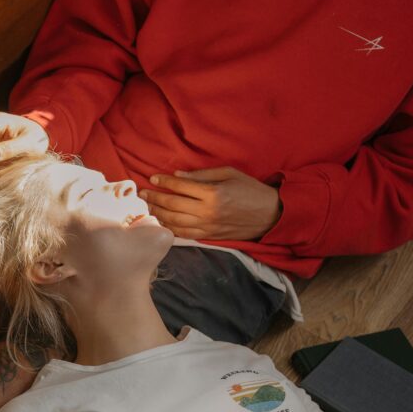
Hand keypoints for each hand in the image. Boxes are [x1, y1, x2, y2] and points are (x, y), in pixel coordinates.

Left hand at [139, 167, 281, 239]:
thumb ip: (202, 175)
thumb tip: (177, 176)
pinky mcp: (208, 237)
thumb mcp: (229, 174)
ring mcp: (206, 226)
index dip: (164, 182)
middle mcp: (207, 212)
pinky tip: (161, 222)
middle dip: (154, 198)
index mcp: (213, 193)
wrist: (269, 215)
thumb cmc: (250, 190)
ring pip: (174, 221)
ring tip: (148, 207)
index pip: (180, 186)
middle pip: (172, 204)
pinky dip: (169, 228)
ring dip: (158, 214)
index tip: (153, 178)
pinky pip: (183, 234)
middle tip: (143, 193)